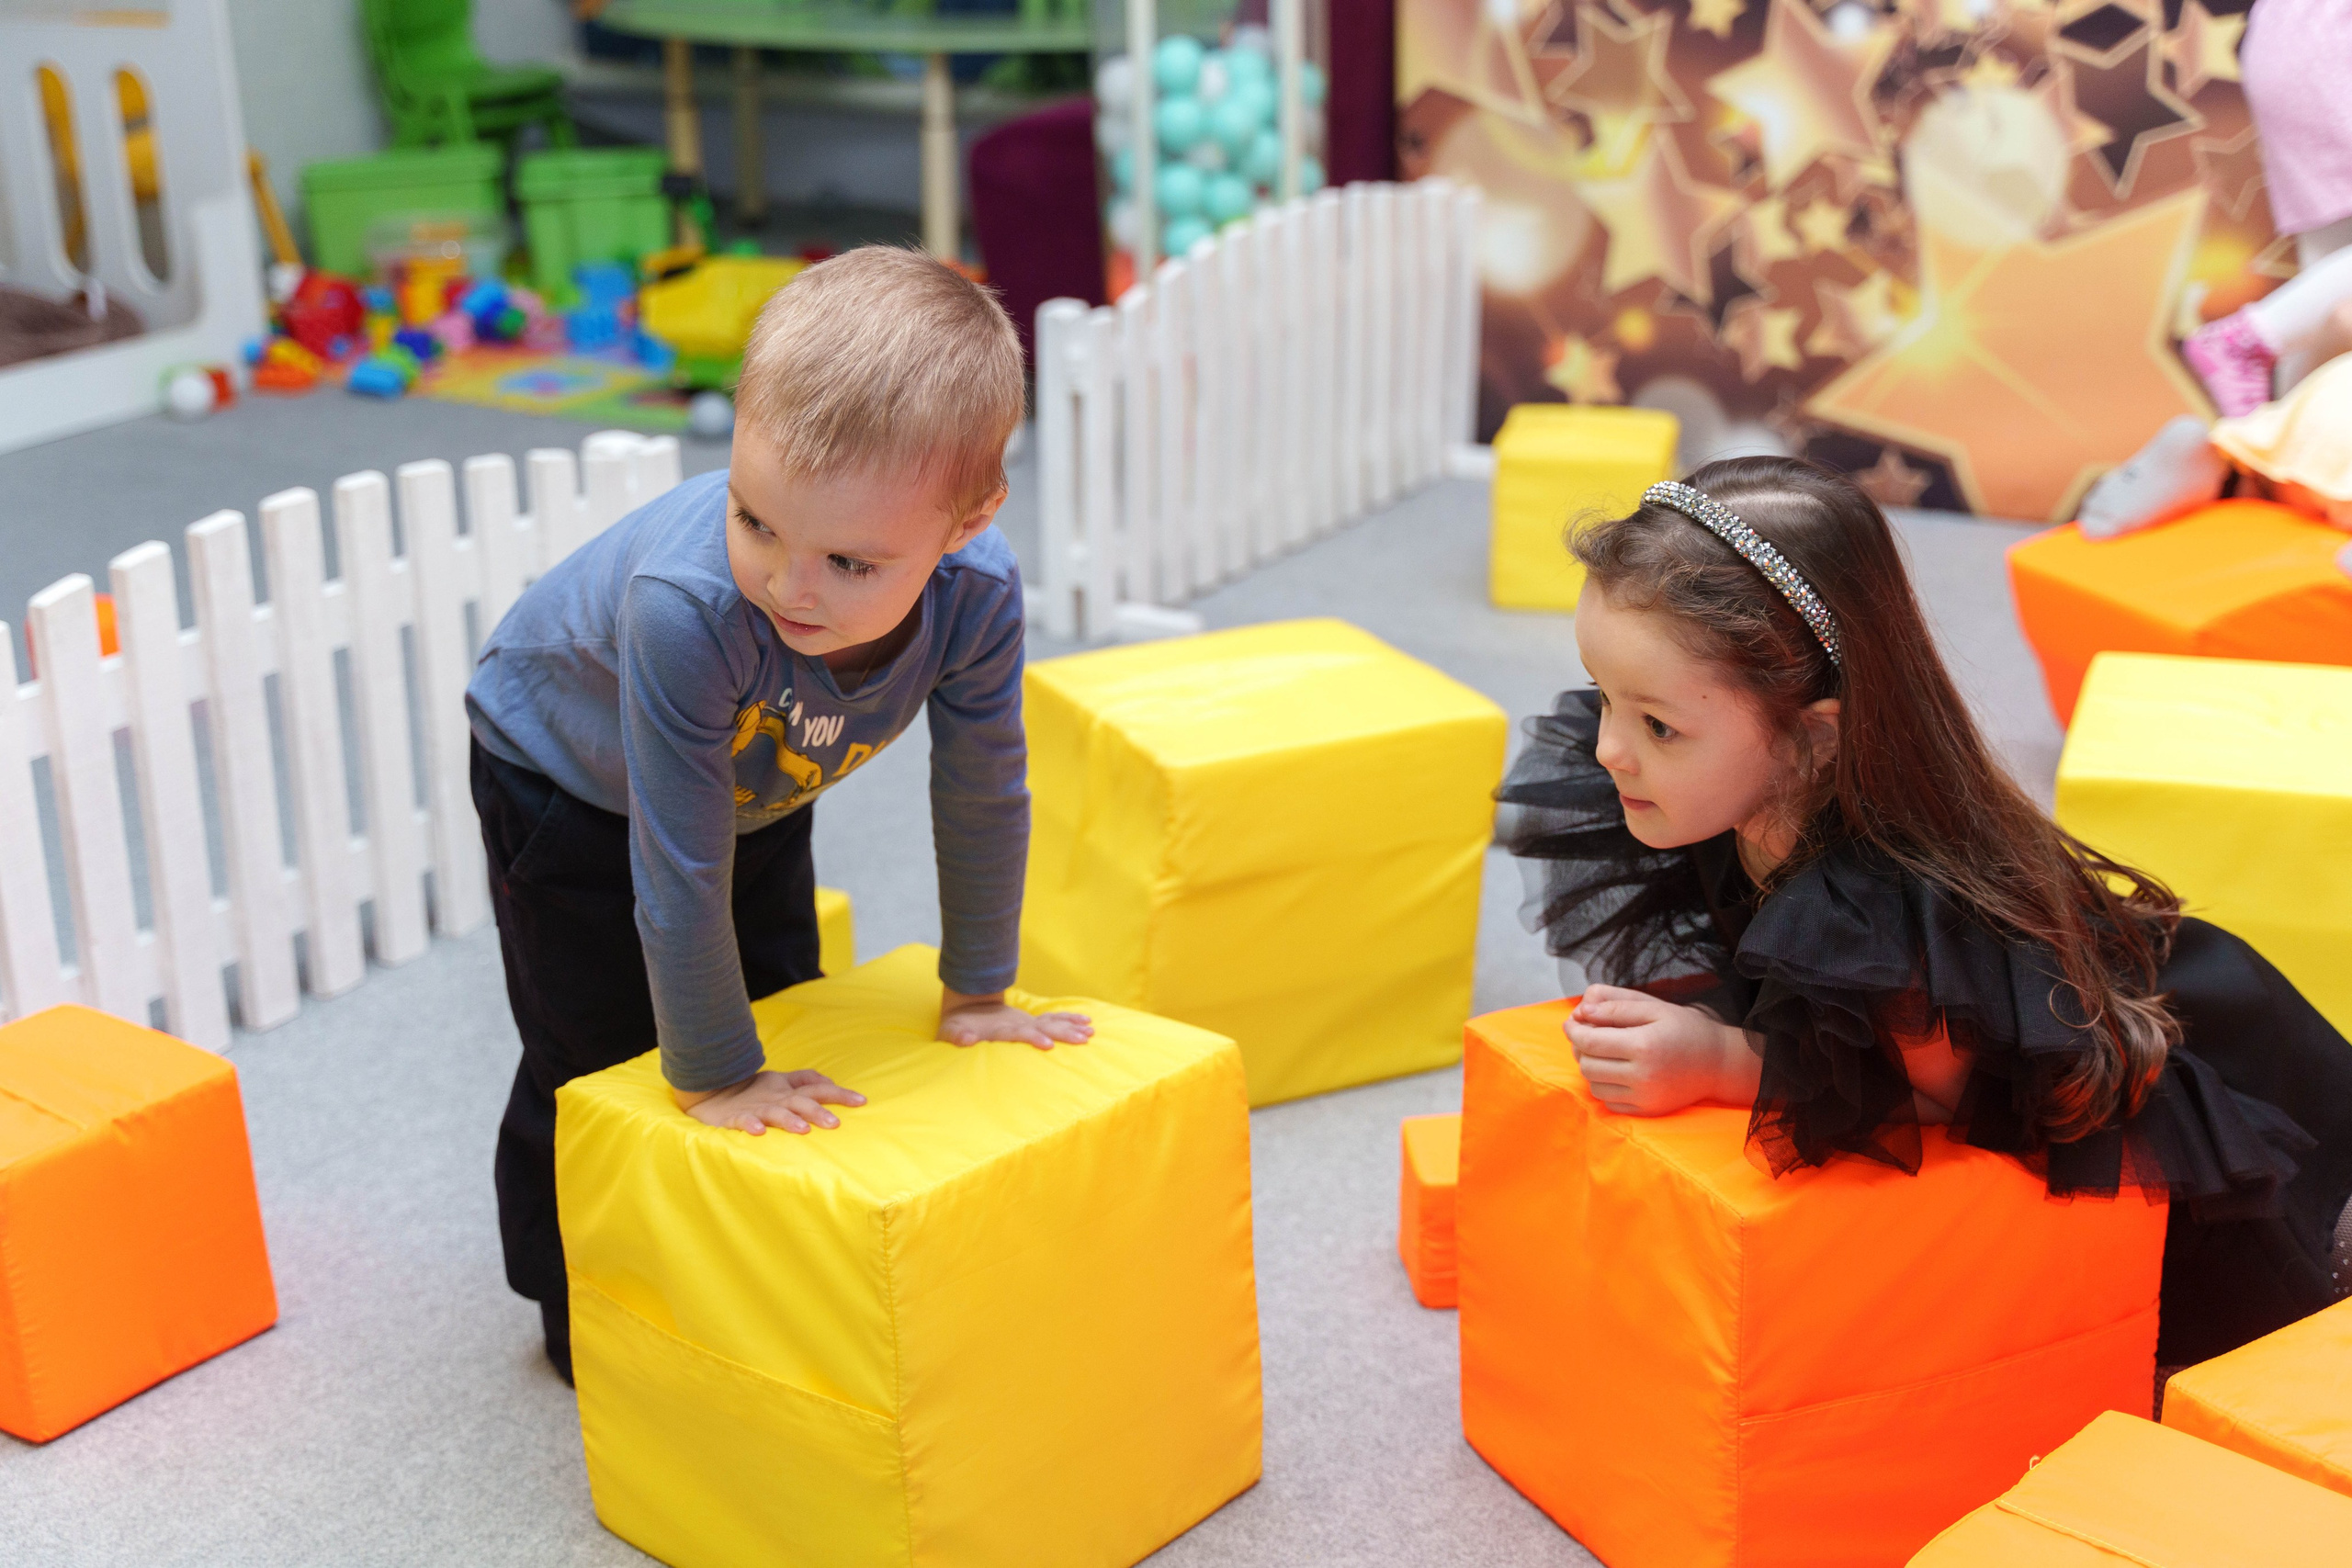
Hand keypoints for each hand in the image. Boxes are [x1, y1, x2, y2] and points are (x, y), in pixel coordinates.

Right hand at [674, 1069, 864, 1134]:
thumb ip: (806, 1081)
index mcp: (789, 1090)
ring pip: (776, 1112)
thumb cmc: (755, 1090)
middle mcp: (776, 1098)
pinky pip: (744, 1120)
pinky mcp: (735, 1117)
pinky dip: (750, 1124)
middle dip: (818, 1111)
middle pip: (800, 1102)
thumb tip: (832, 1082)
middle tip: (835, 1123)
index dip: (839, 1093)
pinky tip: (758, 1132)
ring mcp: (757, 1107)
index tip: (861, 1101)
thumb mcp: (782, 1082)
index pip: (818, 1089)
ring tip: (803, 1129)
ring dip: (789, 1120)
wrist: (712, 1091)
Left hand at [938, 988, 1094, 1049]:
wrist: (967, 1005)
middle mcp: (1018, 1023)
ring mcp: (1026, 1022)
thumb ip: (956, 1035)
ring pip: (1052, 1022)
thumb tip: (964, 1038)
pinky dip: (1069, 1020)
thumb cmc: (957, 1025)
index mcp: (1001, 1029)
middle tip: (1083, 1038)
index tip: (1048, 1044)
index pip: (1019, 1034)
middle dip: (1062, 1033)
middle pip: (1043, 1027)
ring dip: (1071, 1026)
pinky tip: (1087, 1022)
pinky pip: (1054, 1020)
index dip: (1033, 1038)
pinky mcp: (1032, 1023)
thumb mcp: (950, 1031)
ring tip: (1091, 1031)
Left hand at [1563, 985, 1761, 1116]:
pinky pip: (1609, 1103)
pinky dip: (1604, 1087)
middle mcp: (1643, 1075)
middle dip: (1579, 1049)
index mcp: (1644, 1045)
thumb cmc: (1684, 1029)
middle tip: (1586, 1035)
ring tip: (1603, 1054)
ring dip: (1591, 1068)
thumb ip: (1615, 1007)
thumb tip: (1581, 1012)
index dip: (1573, 1030)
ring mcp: (1646, 1097)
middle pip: (1587, 1066)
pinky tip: (1616, 1072)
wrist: (1717, 1063)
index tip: (1570, 1022)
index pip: (1590, 1042)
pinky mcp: (1648, 1111)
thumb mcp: (1654, 1007)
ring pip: (1594, 1086)